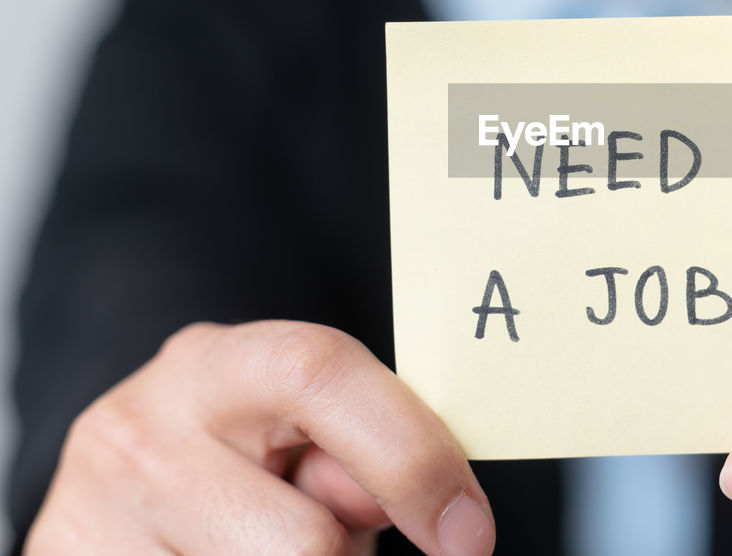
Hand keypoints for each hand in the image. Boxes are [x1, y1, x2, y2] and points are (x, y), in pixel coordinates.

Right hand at [26, 321, 495, 555]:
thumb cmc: (247, 452)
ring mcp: (91, 516)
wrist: (122, 475)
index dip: (411, 457)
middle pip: (302, 541)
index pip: (320, 375)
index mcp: (218, 362)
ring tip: (265, 544)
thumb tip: (428, 507)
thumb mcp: (305, 429)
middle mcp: (141, 431)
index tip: (470, 535)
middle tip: (332, 536)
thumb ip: (360, 452)